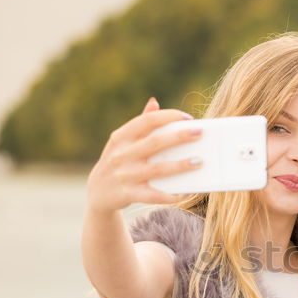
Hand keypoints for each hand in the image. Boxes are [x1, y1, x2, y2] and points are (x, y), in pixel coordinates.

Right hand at [86, 97, 200, 214]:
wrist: (98, 193)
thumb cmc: (117, 162)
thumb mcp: (121, 142)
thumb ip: (139, 124)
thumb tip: (154, 103)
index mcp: (121, 137)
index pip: (147, 121)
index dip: (168, 116)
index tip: (188, 118)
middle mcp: (121, 154)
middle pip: (155, 142)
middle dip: (179, 137)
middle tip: (200, 133)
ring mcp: (124, 175)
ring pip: (157, 169)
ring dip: (180, 165)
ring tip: (199, 161)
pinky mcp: (128, 194)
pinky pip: (152, 195)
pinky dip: (169, 195)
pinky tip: (185, 192)